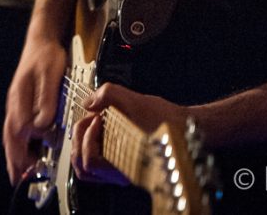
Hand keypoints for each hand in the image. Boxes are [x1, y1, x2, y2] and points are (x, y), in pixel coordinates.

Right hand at [2, 36, 66, 183]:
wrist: (42, 40)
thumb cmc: (46, 56)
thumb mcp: (50, 76)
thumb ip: (46, 100)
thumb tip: (42, 124)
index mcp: (19, 99)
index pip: (19, 130)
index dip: (25, 147)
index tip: (31, 160)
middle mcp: (14, 104)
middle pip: (11, 136)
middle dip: (14, 158)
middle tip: (17, 178)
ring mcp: (16, 103)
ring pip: (11, 134)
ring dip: (15, 153)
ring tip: (19, 171)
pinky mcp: (21, 103)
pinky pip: (17, 128)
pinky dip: (18, 143)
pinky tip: (25, 150)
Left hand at [71, 82, 187, 184]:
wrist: (186, 127)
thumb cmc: (165, 120)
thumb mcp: (135, 100)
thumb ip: (107, 94)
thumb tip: (89, 102)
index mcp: (123, 163)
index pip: (89, 161)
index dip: (87, 136)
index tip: (97, 116)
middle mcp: (120, 172)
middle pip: (83, 167)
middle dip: (80, 139)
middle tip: (91, 118)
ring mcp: (121, 170)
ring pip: (89, 167)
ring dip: (84, 144)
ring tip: (94, 124)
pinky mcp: (124, 163)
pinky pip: (98, 163)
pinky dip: (93, 146)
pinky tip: (101, 129)